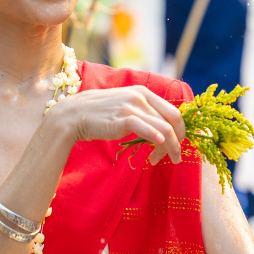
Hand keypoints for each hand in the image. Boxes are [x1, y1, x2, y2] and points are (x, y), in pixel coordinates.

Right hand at [52, 85, 185, 164]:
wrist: (74, 114)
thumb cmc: (102, 113)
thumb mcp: (127, 104)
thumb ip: (144, 112)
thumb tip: (164, 129)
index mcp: (145, 92)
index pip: (174, 112)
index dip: (180, 131)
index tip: (176, 145)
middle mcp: (141, 97)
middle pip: (172, 121)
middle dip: (178, 141)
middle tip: (175, 157)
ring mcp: (132, 107)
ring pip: (163, 129)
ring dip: (167, 148)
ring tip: (160, 160)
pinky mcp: (122, 119)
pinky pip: (146, 130)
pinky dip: (156, 140)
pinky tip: (156, 153)